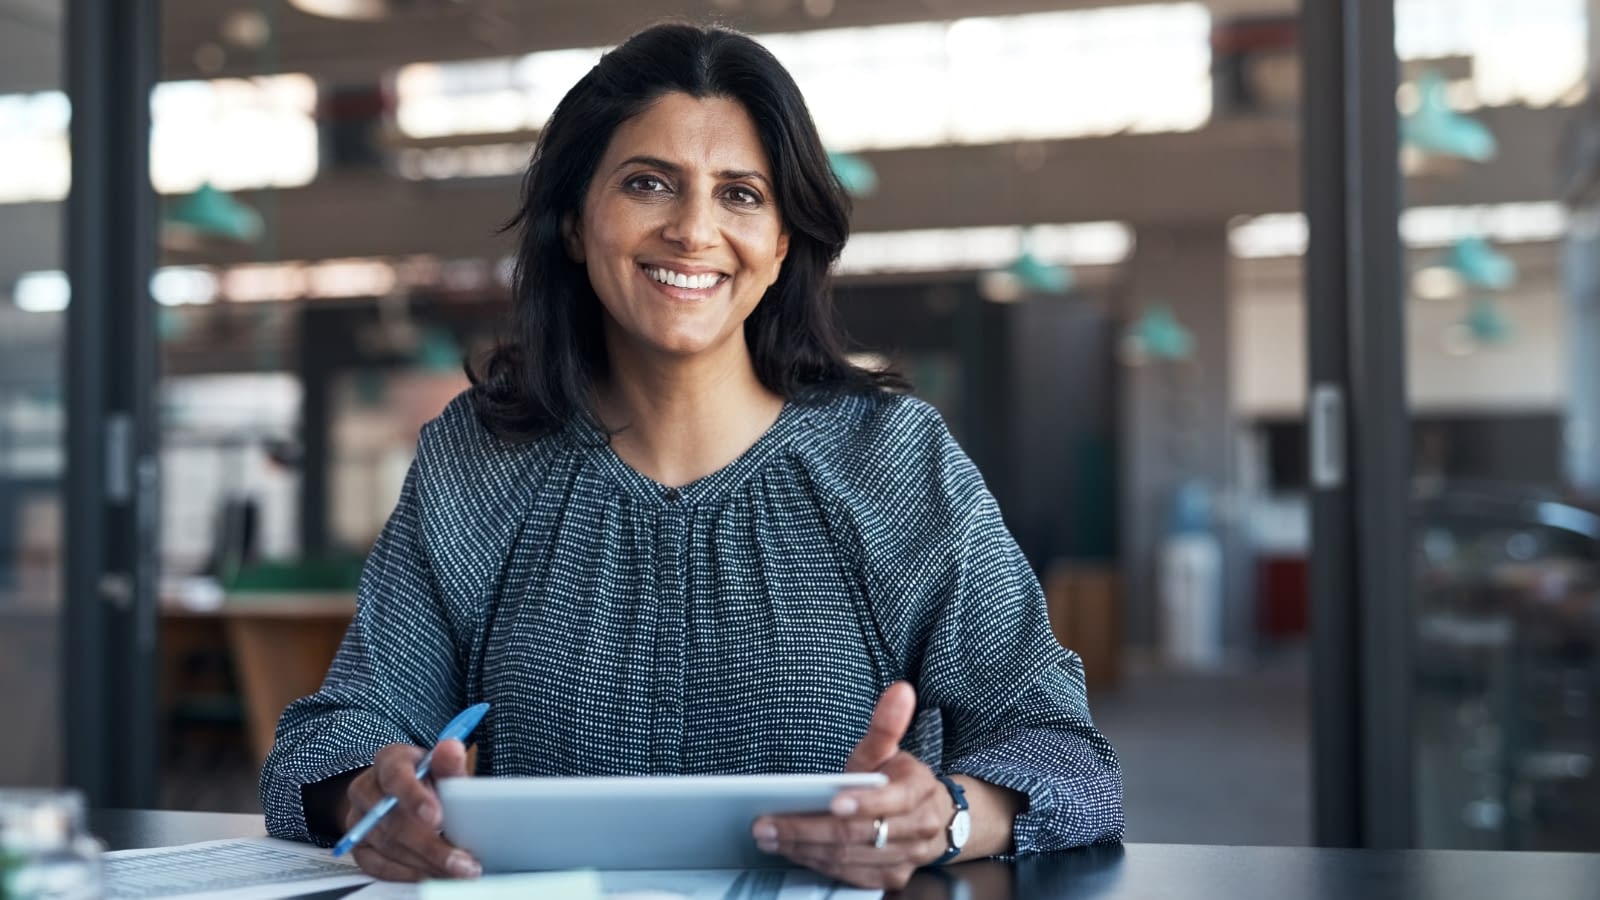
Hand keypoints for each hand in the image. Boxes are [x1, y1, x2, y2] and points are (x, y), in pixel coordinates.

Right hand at [343, 739, 480, 881]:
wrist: (407, 797)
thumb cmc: (429, 781)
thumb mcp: (443, 770)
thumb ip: (449, 764)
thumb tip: (451, 748)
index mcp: (388, 761)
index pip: (396, 777)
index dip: (415, 797)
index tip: (437, 817)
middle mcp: (366, 789)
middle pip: (392, 820)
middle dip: (429, 844)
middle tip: (461, 861)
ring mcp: (359, 820)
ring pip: (388, 845)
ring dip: (425, 862)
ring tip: (456, 870)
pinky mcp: (358, 846)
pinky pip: (378, 865)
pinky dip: (408, 873)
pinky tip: (432, 874)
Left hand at [753, 682, 954, 889]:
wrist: (931, 817)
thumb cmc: (898, 780)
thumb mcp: (889, 750)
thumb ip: (887, 723)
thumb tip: (899, 690)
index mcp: (919, 790)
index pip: (891, 800)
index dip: (863, 802)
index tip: (833, 801)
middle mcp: (918, 828)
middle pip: (859, 833)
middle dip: (809, 829)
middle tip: (768, 825)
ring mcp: (906, 857)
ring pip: (850, 858)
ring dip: (805, 849)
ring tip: (770, 837)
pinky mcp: (891, 877)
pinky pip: (850, 875)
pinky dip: (817, 864)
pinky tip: (792, 851)